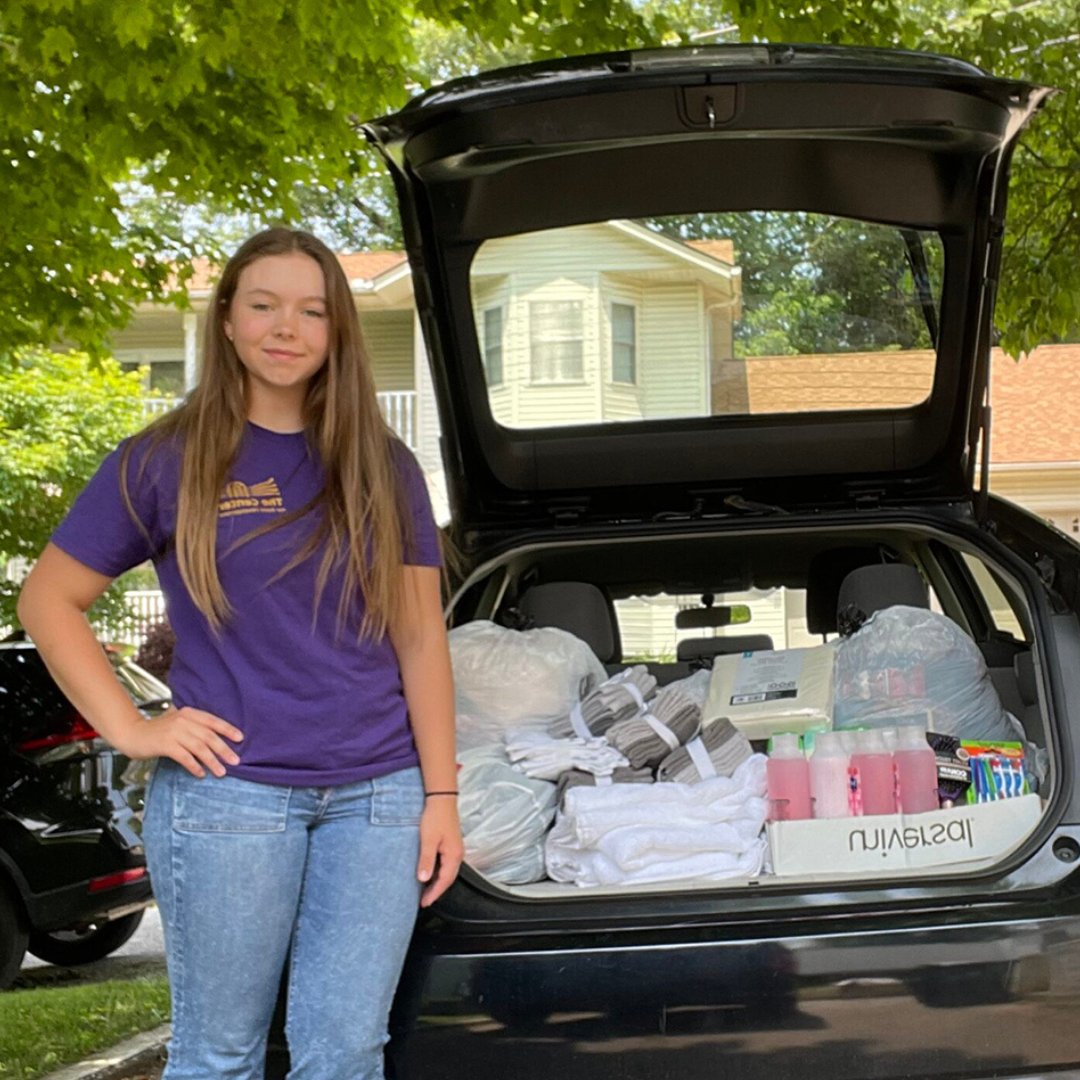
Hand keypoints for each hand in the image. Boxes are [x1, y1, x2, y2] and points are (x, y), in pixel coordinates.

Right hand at [122, 706, 243, 778]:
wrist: (132, 733)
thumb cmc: (158, 731)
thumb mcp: (178, 723)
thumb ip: (194, 727)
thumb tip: (217, 740)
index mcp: (189, 713)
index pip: (213, 721)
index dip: (228, 729)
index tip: (240, 739)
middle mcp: (183, 720)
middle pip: (209, 736)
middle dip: (224, 749)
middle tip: (235, 761)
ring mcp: (174, 732)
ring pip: (199, 748)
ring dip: (212, 761)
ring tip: (221, 772)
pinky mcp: (165, 744)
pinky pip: (185, 757)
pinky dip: (195, 766)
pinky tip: (201, 774)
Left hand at [417, 797, 463, 907]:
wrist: (441, 799)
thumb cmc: (435, 818)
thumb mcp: (428, 840)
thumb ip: (426, 860)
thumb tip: (423, 879)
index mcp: (454, 855)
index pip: (444, 881)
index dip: (434, 893)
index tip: (424, 903)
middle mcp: (457, 854)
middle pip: (448, 878)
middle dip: (436, 891)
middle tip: (424, 901)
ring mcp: (455, 849)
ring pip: (447, 872)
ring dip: (437, 882)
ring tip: (425, 890)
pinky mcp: (451, 844)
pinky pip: (446, 864)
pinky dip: (438, 872)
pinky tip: (430, 873)